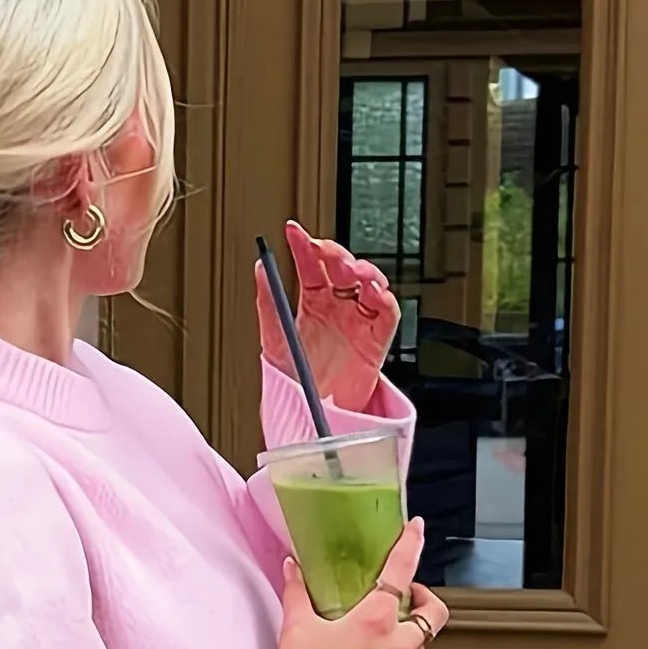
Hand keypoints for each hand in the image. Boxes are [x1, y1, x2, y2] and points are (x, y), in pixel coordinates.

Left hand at [255, 221, 401, 411]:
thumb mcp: (275, 340)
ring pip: (369, 283)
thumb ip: (268, 303)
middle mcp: (338, 306)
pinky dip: (384, 300)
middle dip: (337, 255)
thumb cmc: (297, 380)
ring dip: (364, 271)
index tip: (293, 232)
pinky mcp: (376, 339)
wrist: (313, 415)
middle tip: (327, 254)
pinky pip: (387, 313)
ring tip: (353, 272)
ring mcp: (358, 320)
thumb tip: (260, 269)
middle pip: (343, 268)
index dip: (304, 245)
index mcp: (313, 302)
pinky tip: (374, 293)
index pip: (311, 265)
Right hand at [270, 519, 447, 648]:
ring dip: (407, 637)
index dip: (412, 545)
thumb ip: (298, 592)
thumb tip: (294, 569)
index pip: (402, 571)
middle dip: (426, 600)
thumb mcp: (296, 628)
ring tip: (378, 640)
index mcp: (375, 621)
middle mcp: (398, 647)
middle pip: (435, 612)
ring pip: (421, 647)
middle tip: (408, 598)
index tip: (416, 531)